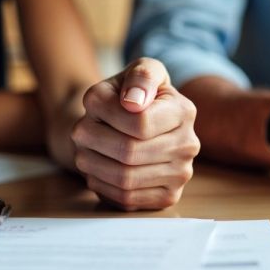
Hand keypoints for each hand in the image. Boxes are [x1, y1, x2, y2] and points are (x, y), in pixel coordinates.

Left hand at [71, 58, 199, 210]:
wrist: (138, 124)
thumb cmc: (135, 95)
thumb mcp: (140, 70)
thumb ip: (140, 76)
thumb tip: (133, 102)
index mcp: (183, 111)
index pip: (139, 123)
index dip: (106, 115)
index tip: (96, 106)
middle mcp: (188, 145)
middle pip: (128, 152)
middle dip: (94, 140)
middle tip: (81, 130)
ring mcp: (180, 174)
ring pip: (124, 178)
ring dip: (93, 163)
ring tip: (85, 148)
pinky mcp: (166, 197)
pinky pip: (125, 198)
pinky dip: (102, 183)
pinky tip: (98, 167)